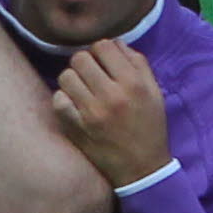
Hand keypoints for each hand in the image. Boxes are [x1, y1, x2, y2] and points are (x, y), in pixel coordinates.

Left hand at [48, 35, 170, 187]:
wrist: (141, 168)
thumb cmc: (149, 127)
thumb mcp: (154, 92)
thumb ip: (138, 63)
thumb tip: (115, 44)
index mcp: (133, 83)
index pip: (104, 46)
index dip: (102, 50)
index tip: (104, 62)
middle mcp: (112, 95)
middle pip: (81, 58)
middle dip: (85, 63)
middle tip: (91, 74)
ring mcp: (91, 112)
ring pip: (66, 76)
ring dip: (73, 80)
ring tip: (82, 89)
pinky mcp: (77, 128)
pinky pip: (58, 100)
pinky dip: (64, 99)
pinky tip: (74, 105)